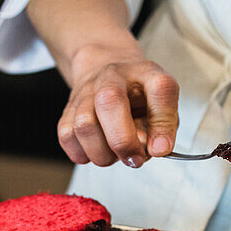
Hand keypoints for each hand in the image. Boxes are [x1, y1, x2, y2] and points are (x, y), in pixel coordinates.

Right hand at [57, 48, 179, 167]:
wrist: (104, 71)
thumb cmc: (137, 94)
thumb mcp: (162, 104)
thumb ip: (163, 125)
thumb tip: (157, 149)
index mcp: (145, 73)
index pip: (160, 88)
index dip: (163, 122)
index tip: (161, 148)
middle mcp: (113, 77)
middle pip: (110, 103)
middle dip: (123, 142)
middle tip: (135, 159)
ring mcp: (86, 92)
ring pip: (84, 125)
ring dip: (102, 152)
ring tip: (114, 155)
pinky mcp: (67, 109)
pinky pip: (67, 137)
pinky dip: (83, 154)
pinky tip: (97, 150)